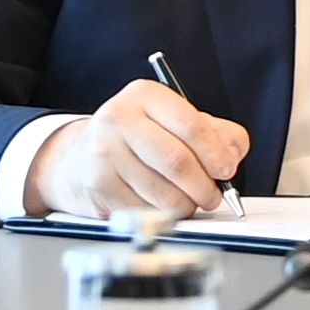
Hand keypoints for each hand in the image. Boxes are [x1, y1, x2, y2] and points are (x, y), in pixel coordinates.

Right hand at [28, 77, 251, 222]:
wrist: (77, 157)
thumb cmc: (137, 136)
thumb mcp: (175, 119)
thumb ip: (215, 131)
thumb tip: (232, 155)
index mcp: (145, 95)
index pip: (192, 126)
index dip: (216, 153)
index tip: (227, 170)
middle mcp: (119, 119)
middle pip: (177, 161)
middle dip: (204, 185)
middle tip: (214, 196)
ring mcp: (103, 154)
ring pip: (161, 191)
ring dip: (186, 205)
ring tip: (192, 203)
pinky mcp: (96, 186)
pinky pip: (143, 209)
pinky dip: (162, 215)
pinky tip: (165, 207)